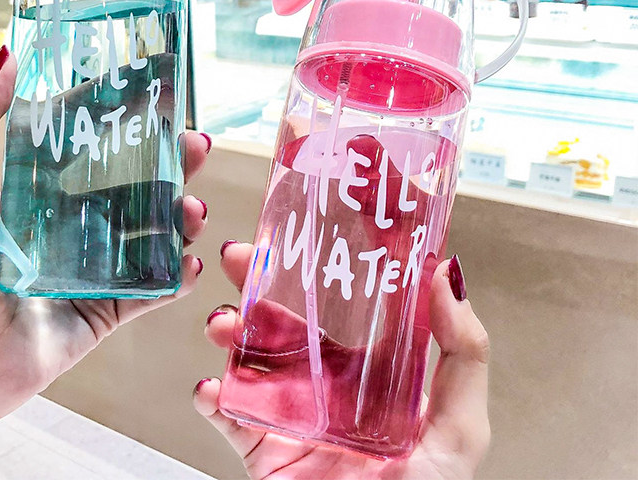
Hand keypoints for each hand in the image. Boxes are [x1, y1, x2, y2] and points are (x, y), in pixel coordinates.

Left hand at [0, 48, 209, 472]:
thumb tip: (6, 58)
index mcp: (48, 192)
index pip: (98, 145)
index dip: (130, 119)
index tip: (161, 94)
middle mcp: (80, 223)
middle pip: (140, 184)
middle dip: (173, 164)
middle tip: (196, 146)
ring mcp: (100, 266)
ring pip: (156, 232)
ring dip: (183, 217)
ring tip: (193, 210)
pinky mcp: (111, 308)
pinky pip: (155, 289)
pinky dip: (178, 276)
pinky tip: (189, 263)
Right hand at [194, 243, 489, 479]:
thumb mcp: (459, 427)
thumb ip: (464, 354)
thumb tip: (448, 276)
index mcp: (367, 370)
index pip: (338, 305)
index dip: (316, 265)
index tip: (301, 230)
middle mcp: (323, 383)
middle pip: (282, 318)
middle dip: (257, 283)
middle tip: (244, 257)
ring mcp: (288, 412)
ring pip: (247, 356)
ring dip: (228, 332)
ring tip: (223, 324)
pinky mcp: (260, 446)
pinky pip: (226, 415)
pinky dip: (211, 398)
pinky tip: (211, 387)